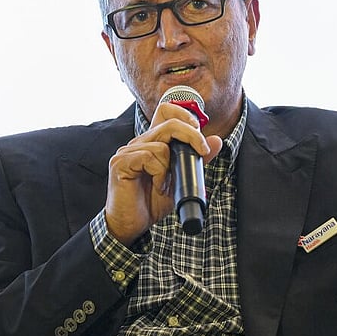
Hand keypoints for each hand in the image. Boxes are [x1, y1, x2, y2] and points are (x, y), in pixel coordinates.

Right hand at [104, 103, 222, 245]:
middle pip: (169, 123)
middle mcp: (138, 142)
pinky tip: (156, 186)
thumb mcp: (181, 179)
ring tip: (163, 185)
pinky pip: (149, 157)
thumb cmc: (151, 202)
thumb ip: (197, 160)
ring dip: (169, 167)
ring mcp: (127, 151)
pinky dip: (159, 173)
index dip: (183, 113)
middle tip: (202, 152)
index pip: (165, 111)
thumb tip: (216, 141)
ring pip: (161, 144)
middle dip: (192, 135)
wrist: (131, 224)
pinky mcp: (120, 162)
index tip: (198, 128)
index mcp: (152, 142)